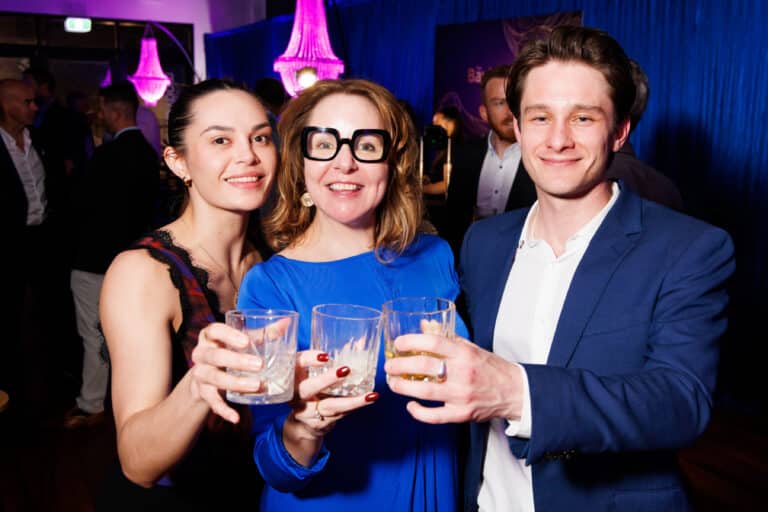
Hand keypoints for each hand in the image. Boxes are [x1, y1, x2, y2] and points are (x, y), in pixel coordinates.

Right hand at [189, 322, 263, 423]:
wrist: (207, 375)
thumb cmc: (230, 350)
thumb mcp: (243, 341)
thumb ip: (264, 333)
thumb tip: (287, 322)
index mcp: (211, 336)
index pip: (214, 330)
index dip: (228, 335)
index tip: (245, 341)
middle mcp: (202, 354)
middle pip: (215, 356)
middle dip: (236, 361)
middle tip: (259, 365)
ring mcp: (200, 373)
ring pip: (213, 377)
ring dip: (234, 383)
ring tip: (256, 386)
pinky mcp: (202, 392)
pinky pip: (212, 402)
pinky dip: (223, 410)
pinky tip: (236, 417)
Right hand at [287, 350, 378, 437]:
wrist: (303, 422)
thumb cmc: (310, 386)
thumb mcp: (312, 370)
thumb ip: (330, 357)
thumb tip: (359, 342)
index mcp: (292, 377)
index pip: (296, 365)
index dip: (309, 359)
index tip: (325, 356)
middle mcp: (296, 395)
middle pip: (307, 388)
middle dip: (326, 379)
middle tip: (345, 370)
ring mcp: (307, 411)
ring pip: (329, 406)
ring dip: (351, 401)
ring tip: (370, 395)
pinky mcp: (319, 424)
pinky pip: (339, 415)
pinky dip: (354, 407)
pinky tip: (368, 401)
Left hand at [384, 334, 523, 423]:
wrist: (515, 392)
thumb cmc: (491, 368)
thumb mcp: (471, 348)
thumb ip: (447, 338)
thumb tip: (425, 326)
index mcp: (465, 353)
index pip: (433, 342)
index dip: (411, 341)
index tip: (399, 344)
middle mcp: (463, 373)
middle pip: (424, 366)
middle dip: (400, 365)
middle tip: (390, 365)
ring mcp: (462, 395)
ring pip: (425, 391)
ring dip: (403, 387)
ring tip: (393, 382)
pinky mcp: (462, 414)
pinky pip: (435, 416)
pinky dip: (418, 412)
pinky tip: (410, 405)